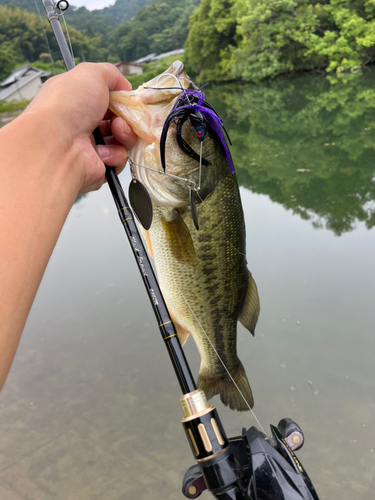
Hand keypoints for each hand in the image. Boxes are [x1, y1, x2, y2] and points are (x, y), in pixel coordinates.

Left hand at [25, 62, 137, 193]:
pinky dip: (115, 154)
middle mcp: (81, 122)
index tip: (125, 98)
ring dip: (124, 134)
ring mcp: (89, 145)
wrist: (57, 146)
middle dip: (124, 117)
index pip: (104, 98)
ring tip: (116, 132)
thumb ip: (110, 73)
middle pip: (117, 119)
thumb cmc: (68, 106)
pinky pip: (118, 159)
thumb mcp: (90, 74)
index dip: (119, 98)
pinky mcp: (98, 166)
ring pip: (122, 139)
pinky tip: (102, 152)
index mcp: (76, 100)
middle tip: (120, 118)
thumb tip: (124, 85)